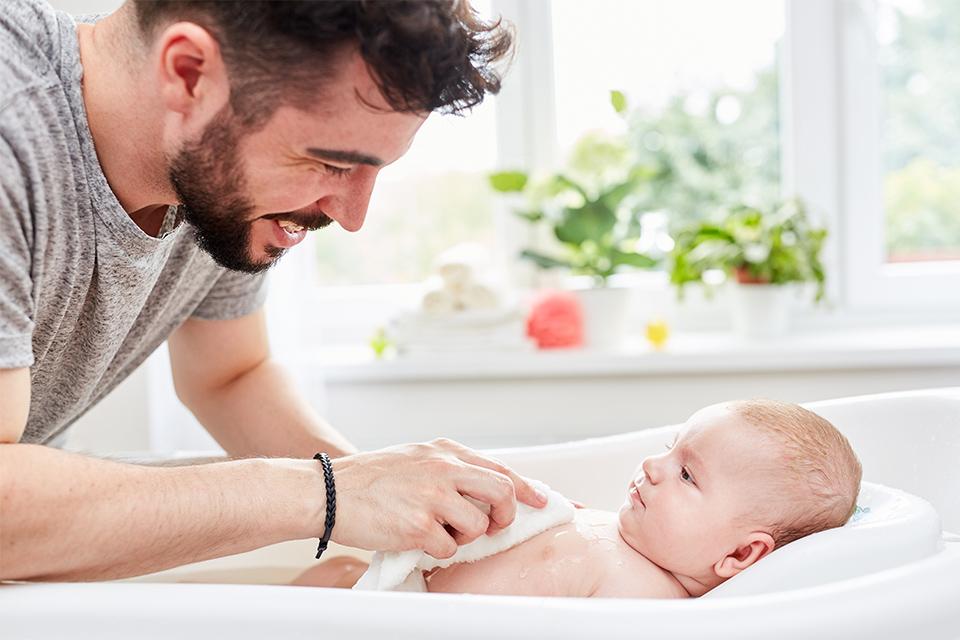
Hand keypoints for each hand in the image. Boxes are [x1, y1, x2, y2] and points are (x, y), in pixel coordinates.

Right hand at [327, 438, 546, 558]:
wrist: (329, 492)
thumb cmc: (369, 479)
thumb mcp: (414, 458)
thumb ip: (448, 468)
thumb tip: (482, 487)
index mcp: (443, 452)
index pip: (499, 469)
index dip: (526, 488)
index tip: (541, 500)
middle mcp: (443, 469)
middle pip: (502, 493)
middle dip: (505, 516)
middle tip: (493, 527)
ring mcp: (433, 497)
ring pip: (478, 526)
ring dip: (463, 537)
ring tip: (437, 531)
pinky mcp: (419, 526)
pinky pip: (449, 549)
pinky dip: (438, 551)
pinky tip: (416, 539)